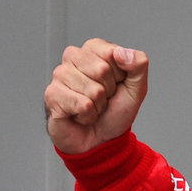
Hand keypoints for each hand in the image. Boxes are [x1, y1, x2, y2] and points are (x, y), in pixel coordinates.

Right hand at [44, 38, 148, 154]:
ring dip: (98, 105)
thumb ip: (139, 65)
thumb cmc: (114, 112)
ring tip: (91, 107)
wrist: (100, 141)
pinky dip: (88, 116)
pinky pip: (82, 105)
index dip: (120, 74)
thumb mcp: (137, 88)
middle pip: (102, 69)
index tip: (116, 84)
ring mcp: (60, 75)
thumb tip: (123, 53)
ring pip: (93, 90)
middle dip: (108, 90)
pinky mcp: (52, 94)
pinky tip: (81, 115)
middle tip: (102, 98)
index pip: (112, 52)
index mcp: (93, 50)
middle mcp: (73, 58)